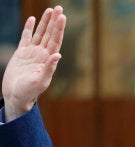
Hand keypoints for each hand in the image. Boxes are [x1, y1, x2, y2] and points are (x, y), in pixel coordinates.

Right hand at [2, 6, 65, 120]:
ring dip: (45, 22)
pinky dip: (29, 28)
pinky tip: (32, 19)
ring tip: (50, 10)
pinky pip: (26, 37)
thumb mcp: (41, 81)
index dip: (59, 29)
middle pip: (50, 34)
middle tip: (59, 8)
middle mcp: (42, 54)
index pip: (55, 40)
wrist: (17, 96)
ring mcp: (32, 53)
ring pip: (40, 33)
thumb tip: (58, 55)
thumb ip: (49, 68)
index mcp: (48, 60)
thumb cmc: (30, 92)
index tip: (62, 17)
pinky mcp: (22, 54)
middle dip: (54, 21)